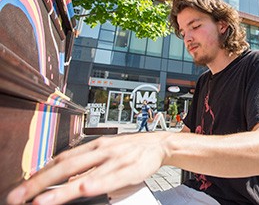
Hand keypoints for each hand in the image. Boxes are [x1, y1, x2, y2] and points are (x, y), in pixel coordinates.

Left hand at [7, 132, 168, 204]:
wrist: (156, 143)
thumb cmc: (129, 149)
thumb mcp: (105, 151)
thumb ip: (86, 163)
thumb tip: (65, 178)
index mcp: (93, 146)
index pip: (61, 158)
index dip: (40, 172)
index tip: (22, 186)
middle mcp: (100, 150)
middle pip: (66, 166)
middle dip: (40, 182)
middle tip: (18, 197)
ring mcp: (113, 158)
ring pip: (85, 173)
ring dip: (62, 188)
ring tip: (41, 201)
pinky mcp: (128, 168)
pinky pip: (110, 177)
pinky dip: (95, 183)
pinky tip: (83, 190)